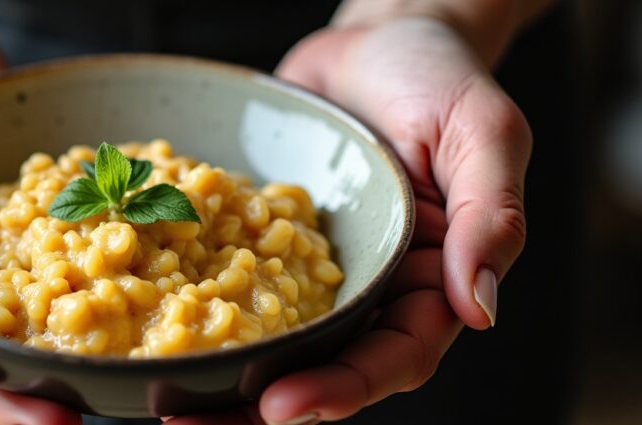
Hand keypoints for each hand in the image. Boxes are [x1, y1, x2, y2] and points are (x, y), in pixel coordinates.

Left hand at [167, 16, 529, 423]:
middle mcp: (366, 290)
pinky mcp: (261, 242)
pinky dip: (194, 311)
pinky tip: (149, 328)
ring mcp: (310, 271)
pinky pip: (228, 283)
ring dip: (222, 382)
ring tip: (165, 406)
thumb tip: (478, 309)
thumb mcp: (482, 132)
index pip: (392, 357)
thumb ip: (491, 215)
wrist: (373, 40)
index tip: (279, 406)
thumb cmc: (437, 78)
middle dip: (261, 408)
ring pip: (270, 343)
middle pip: (320, 369)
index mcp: (427, 282)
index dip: (339, 388)